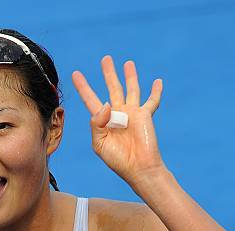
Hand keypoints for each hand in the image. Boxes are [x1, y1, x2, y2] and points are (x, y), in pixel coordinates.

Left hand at [72, 55, 165, 186]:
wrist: (138, 168)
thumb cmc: (117, 160)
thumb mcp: (100, 144)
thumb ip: (97, 124)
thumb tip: (107, 104)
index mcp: (103, 122)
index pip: (91, 100)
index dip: (83, 87)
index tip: (75, 74)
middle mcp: (117, 115)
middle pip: (112, 88)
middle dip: (108, 74)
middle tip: (106, 59)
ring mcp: (132, 114)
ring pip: (131, 89)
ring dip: (130, 77)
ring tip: (128, 63)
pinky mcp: (145, 116)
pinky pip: (152, 101)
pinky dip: (156, 92)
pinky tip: (158, 82)